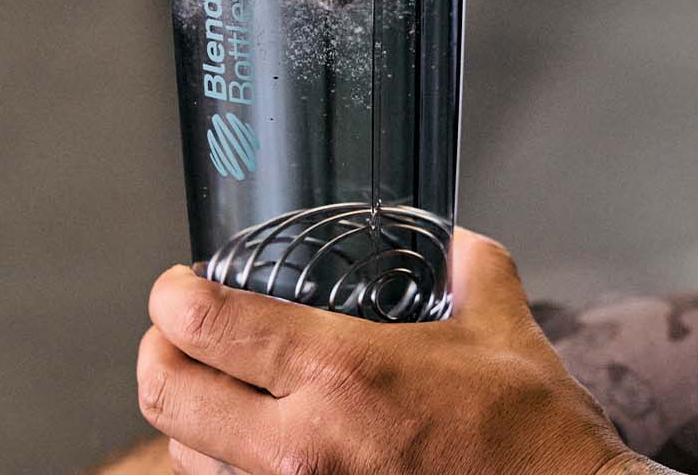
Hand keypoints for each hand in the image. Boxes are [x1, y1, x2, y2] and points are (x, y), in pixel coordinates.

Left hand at [136, 229, 638, 474]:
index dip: (173, 294)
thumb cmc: (534, 440)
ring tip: (222, 390)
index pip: (201, 323)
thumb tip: (452, 244)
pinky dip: (229, 463)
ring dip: (192, 414)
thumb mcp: (505, 328)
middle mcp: (301, 445)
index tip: (183, 285)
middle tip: (183, 332)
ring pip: (187, 453)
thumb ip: (468, 268)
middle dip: (162, 351)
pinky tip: (261, 442)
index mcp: (341, 372)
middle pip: (165, 392)